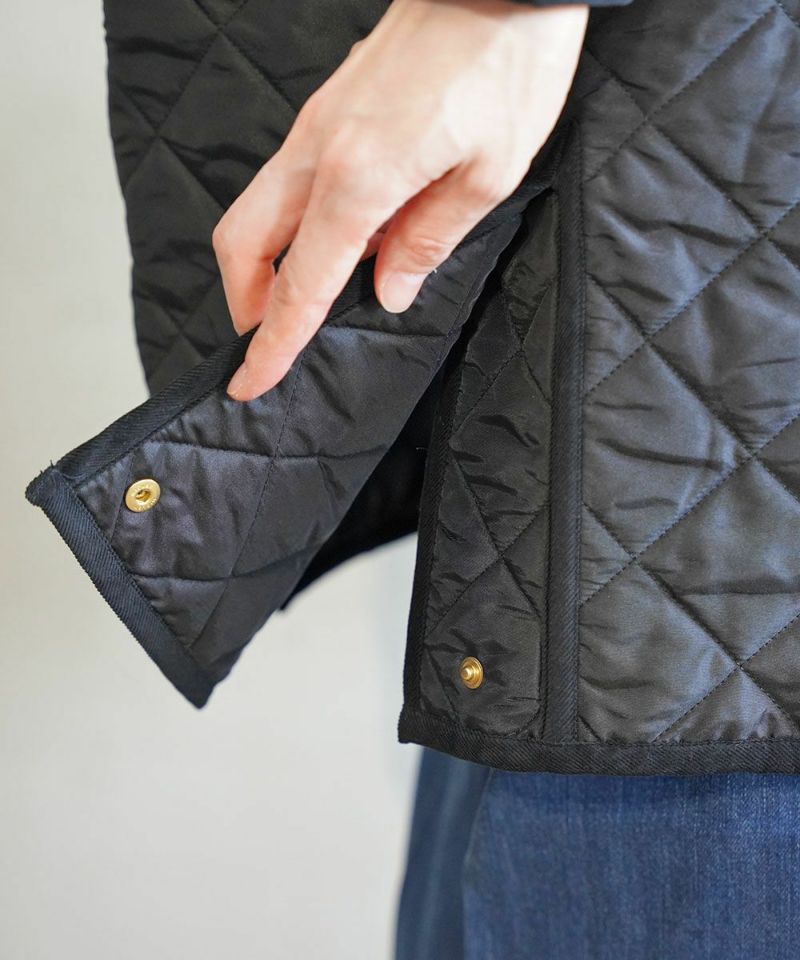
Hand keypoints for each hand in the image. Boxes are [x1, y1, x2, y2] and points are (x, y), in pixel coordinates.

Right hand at [214, 0, 588, 400]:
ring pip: (257, 210)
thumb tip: (387, 289)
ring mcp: (316, 127)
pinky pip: (290, 182)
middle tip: (273, 338)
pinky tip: (347, 239)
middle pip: (242, 242)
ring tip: (317, 295)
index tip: (250, 381)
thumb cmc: (506, 64)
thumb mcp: (487, 172)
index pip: (300, 282)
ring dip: (269, 263)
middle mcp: (319, 152)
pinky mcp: (328, 112)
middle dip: (247, 301)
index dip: (273, 342)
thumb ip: (427, 240)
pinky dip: (298, 224)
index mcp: (358, 177)